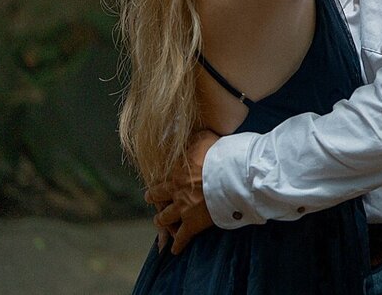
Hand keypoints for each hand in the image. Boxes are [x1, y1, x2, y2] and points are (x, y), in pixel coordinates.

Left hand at [144, 129, 219, 254]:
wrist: (230, 177)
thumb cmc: (220, 155)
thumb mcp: (204, 138)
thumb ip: (194, 138)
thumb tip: (191, 130)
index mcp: (176, 170)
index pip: (162, 176)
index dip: (159, 178)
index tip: (158, 179)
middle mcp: (174, 190)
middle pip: (156, 196)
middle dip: (153, 197)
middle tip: (151, 198)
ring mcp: (182, 208)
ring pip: (164, 218)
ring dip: (161, 220)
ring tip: (159, 221)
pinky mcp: (192, 224)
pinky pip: (182, 237)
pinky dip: (178, 244)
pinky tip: (174, 250)